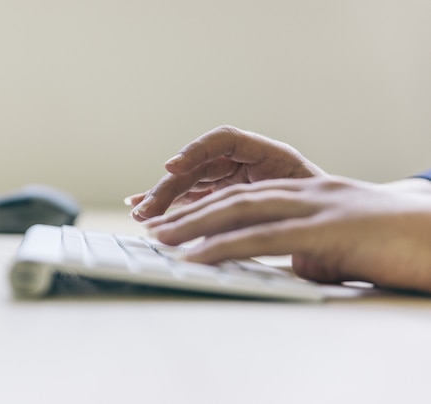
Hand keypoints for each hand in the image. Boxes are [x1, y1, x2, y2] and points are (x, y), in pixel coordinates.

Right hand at [126, 125, 323, 220]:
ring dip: (162, 197)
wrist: (343, 227)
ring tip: (140, 214)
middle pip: (198, 167)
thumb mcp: (310, 205)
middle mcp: (244, 162)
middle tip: (149, 209)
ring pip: (189, 184)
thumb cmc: (330, 213)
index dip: (196, 151)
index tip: (173, 167)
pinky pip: (190, 197)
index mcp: (269, 154)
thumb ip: (279, 209)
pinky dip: (169, 202)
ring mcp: (231, 179)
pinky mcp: (223, 197)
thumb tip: (243, 223)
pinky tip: (141, 205)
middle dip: (170, 187)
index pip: (224, 139)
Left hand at [144, 176, 430, 293]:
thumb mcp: (340, 246)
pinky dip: (225, 246)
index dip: (208, 206)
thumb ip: (309, 249)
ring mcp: (316, 206)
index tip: (177, 220)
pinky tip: (198, 256)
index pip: (246, 195)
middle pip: (234, 197)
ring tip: (161, 239)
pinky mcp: (327, 228)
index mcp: (308, 193)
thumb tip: (292, 265)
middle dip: (190, 212)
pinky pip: (265, 237)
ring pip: (242, 210)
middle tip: (155, 227)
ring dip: (196, 225)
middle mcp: (307, 192)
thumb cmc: (396, 245)